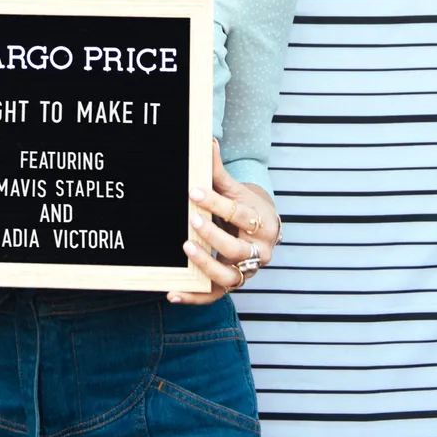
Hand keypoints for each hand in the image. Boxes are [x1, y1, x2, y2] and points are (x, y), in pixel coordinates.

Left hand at [166, 139, 279, 304]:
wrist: (263, 230)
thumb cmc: (246, 207)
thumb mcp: (235, 190)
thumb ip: (218, 172)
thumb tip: (207, 140)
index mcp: (261, 223)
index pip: (239, 214)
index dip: (216, 203)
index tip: (193, 192)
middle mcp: (258, 251)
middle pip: (238, 249)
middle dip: (214, 236)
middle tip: (191, 221)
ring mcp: (246, 272)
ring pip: (229, 276)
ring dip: (206, 266)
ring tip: (186, 249)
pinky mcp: (232, 285)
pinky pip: (214, 296)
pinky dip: (194, 297)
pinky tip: (172, 292)